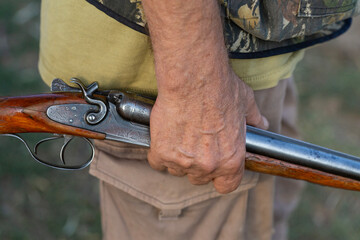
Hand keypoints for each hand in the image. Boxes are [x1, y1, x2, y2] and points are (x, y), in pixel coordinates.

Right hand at [148, 71, 267, 193]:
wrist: (193, 78)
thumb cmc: (221, 88)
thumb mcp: (246, 103)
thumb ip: (255, 119)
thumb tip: (263, 124)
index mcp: (231, 160)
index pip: (225, 186)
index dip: (220, 177)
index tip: (215, 168)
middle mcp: (208, 166)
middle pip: (198, 178)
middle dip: (197, 164)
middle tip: (195, 144)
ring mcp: (182, 161)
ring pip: (176, 170)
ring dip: (177, 158)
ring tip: (179, 136)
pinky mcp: (161, 152)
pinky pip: (157, 162)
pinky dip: (159, 152)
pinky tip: (165, 137)